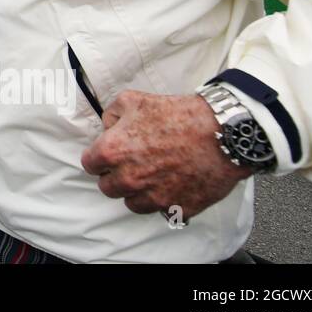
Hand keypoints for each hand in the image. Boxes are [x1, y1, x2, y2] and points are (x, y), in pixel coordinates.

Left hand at [80, 91, 250, 220]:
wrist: (221, 133)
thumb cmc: (178, 115)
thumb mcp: (133, 100)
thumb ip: (111, 116)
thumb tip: (107, 129)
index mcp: (113, 152)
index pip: (90, 165)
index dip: (99, 157)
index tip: (109, 154)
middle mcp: (129, 179)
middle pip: (108, 188)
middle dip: (115, 176)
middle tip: (132, 164)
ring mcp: (153, 197)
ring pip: (132, 203)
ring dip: (137, 192)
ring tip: (152, 175)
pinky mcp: (177, 209)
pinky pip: (161, 211)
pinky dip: (163, 201)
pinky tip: (172, 184)